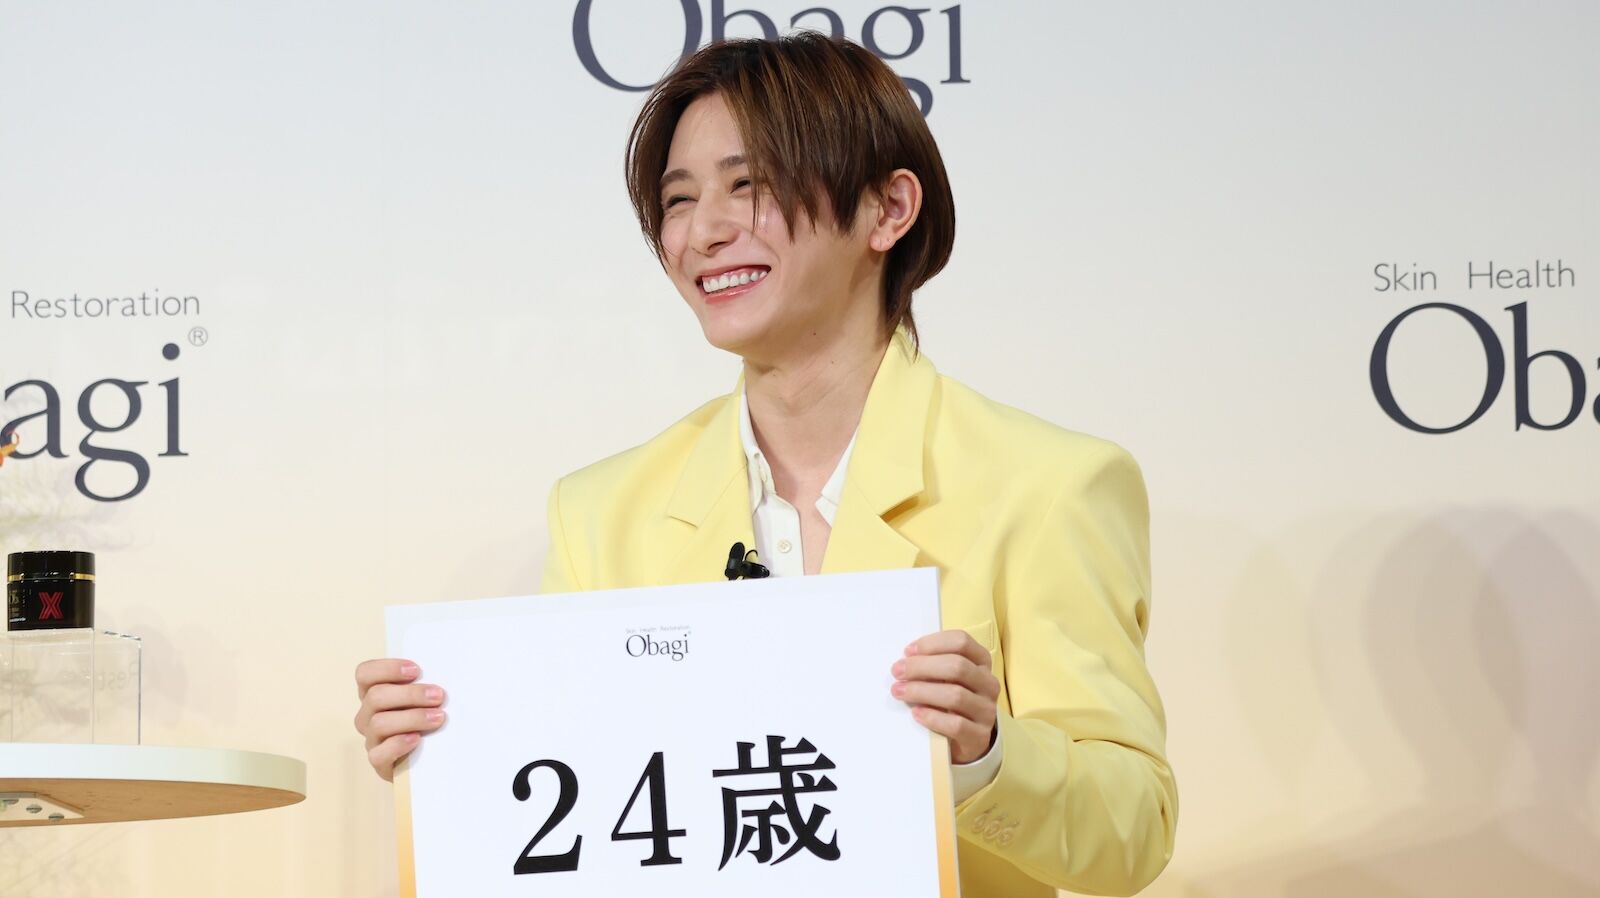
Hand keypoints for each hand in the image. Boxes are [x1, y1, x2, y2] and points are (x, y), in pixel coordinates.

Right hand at [354, 658, 447, 781]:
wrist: (428, 759)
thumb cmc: (427, 721)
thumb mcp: (424, 699)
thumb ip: (424, 685)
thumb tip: (443, 673)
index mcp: (373, 693)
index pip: (365, 673)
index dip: (387, 669)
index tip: (416, 670)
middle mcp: (367, 715)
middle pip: (376, 697)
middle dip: (410, 694)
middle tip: (438, 695)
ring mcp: (371, 739)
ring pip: (379, 723)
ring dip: (412, 717)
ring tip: (438, 718)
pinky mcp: (378, 761)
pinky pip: (379, 754)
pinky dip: (399, 744)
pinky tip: (417, 739)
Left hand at [890, 630, 999, 763]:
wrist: (967, 739)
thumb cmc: (951, 702)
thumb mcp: (948, 678)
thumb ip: (933, 665)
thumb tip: (905, 661)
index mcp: (981, 662)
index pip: (961, 642)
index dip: (932, 644)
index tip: (908, 652)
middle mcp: (988, 684)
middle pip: (957, 666)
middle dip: (922, 666)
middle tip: (898, 671)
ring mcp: (987, 710)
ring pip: (955, 695)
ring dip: (921, 691)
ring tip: (899, 691)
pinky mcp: (979, 735)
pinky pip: (956, 724)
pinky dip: (932, 717)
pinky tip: (916, 713)